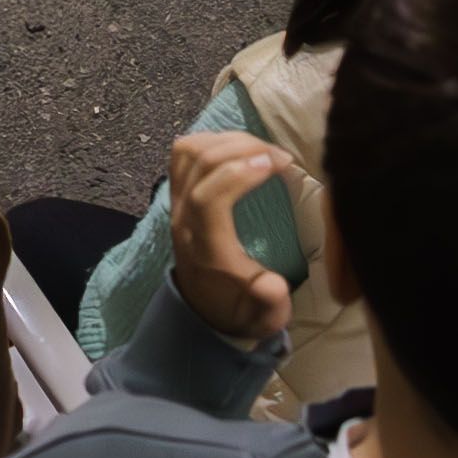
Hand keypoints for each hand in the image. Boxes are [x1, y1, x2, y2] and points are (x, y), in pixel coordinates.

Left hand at [164, 130, 294, 344]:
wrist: (205, 311)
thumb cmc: (240, 309)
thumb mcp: (262, 318)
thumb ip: (269, 303)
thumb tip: (274, 286)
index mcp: (206, 249)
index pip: (208, 199)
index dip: (239, 173)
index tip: (276, 164)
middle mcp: (184, 220)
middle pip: (199, 165)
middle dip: (243, 148)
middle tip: (281, 156)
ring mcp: (176, 204)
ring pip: (189, 152)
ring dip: (228, 140)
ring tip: (263, 149)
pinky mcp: (177, 194)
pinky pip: (183, 152)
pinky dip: (212, 139)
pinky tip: (240, 147)